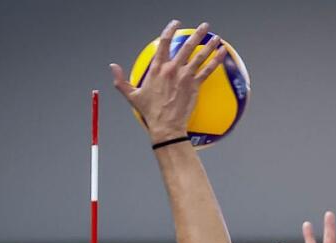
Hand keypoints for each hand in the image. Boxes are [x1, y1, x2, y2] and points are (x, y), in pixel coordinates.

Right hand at [109, 21, 226, 142]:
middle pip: (186, 45)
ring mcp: (184, 77)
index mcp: (157, 68)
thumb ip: (121, 80)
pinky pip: (207, 70)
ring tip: (217, 38)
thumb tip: (112, 67)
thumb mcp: (132, 95)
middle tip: (204, 26)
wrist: (166, 126)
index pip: (164, 42)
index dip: (170, 30)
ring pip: (199, 56)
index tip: (176, 24)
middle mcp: (172, 69)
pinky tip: (223, 53)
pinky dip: (216, 60)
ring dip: (210, 45)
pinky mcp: (194, 86)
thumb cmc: (150, 112)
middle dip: (197, 34)